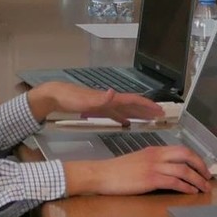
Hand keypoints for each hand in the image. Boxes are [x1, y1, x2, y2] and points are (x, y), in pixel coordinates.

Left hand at [28, 83, 163, 122]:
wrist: (56, 95)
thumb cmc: (70, 97)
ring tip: (149, 119)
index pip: (133, 100)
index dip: (147, 105)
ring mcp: (104, 104)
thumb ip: (101, 98)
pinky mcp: (97, 109)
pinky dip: (123, 118)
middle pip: (133, 104)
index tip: (159, 110)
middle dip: (147, 109)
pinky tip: (125, 123)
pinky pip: (115, 114)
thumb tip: (114, 93)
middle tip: (161, 115)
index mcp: (110, 98)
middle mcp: (109, 99)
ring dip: (138, 114)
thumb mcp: (85, 100)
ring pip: (125, 109)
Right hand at [66, 145, 213, 195]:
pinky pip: (174, 182)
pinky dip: (186, 187)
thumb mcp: (138, 160)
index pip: (181, 149)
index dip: (195, 157)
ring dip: (197, 179)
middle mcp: (156, 156)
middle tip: (208, 176)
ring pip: (183, 170)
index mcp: (154, 150)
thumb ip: (154, 161)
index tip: (202, 166)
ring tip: (204, 188)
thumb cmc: (117, 170)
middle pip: (186, 155)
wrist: (102, 174)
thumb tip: (169, 169)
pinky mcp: (151, 179)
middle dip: (201, 165)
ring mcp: (154, 167)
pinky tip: (191, 192)